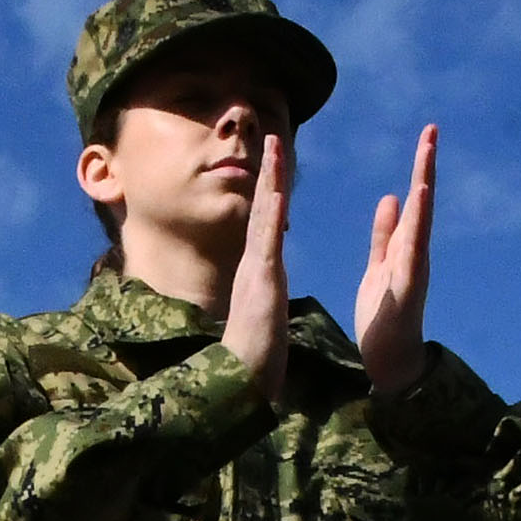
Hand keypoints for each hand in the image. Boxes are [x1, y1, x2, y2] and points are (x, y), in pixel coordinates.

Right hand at [221, 131, 290, 402]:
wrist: (243, 382)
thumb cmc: (253, 361)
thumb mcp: (262, 323)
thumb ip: (261, 306)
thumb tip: (260, 301)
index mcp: (259, 275)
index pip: (266, 226)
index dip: (270, 195)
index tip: (275, 167)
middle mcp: (255, 266)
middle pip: (264, 211)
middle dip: (269, 174)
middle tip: (272, 138)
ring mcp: (256, 272)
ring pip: (265, 216)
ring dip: (270, 180)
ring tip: (274, 146)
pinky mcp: (261, 284)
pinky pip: (267, 241)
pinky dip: (272, 213)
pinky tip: (277, 189)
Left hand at [353, 124, 435, 392]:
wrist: (389, 360)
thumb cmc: (384, 316)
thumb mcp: (380, 265)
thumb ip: (386, 234)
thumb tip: (392, 197)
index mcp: (405, 246)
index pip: (415, 199)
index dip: (420, 166)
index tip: (427, 133)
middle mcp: (415, 254)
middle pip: (424, 204)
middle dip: (426, 167)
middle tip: (431, 130)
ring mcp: (413, 271)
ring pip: (421, 227)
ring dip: (424, 195)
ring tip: (425, 161)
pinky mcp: (405, 290)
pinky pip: (410, 256)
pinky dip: (414, 231)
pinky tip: (415, 206)